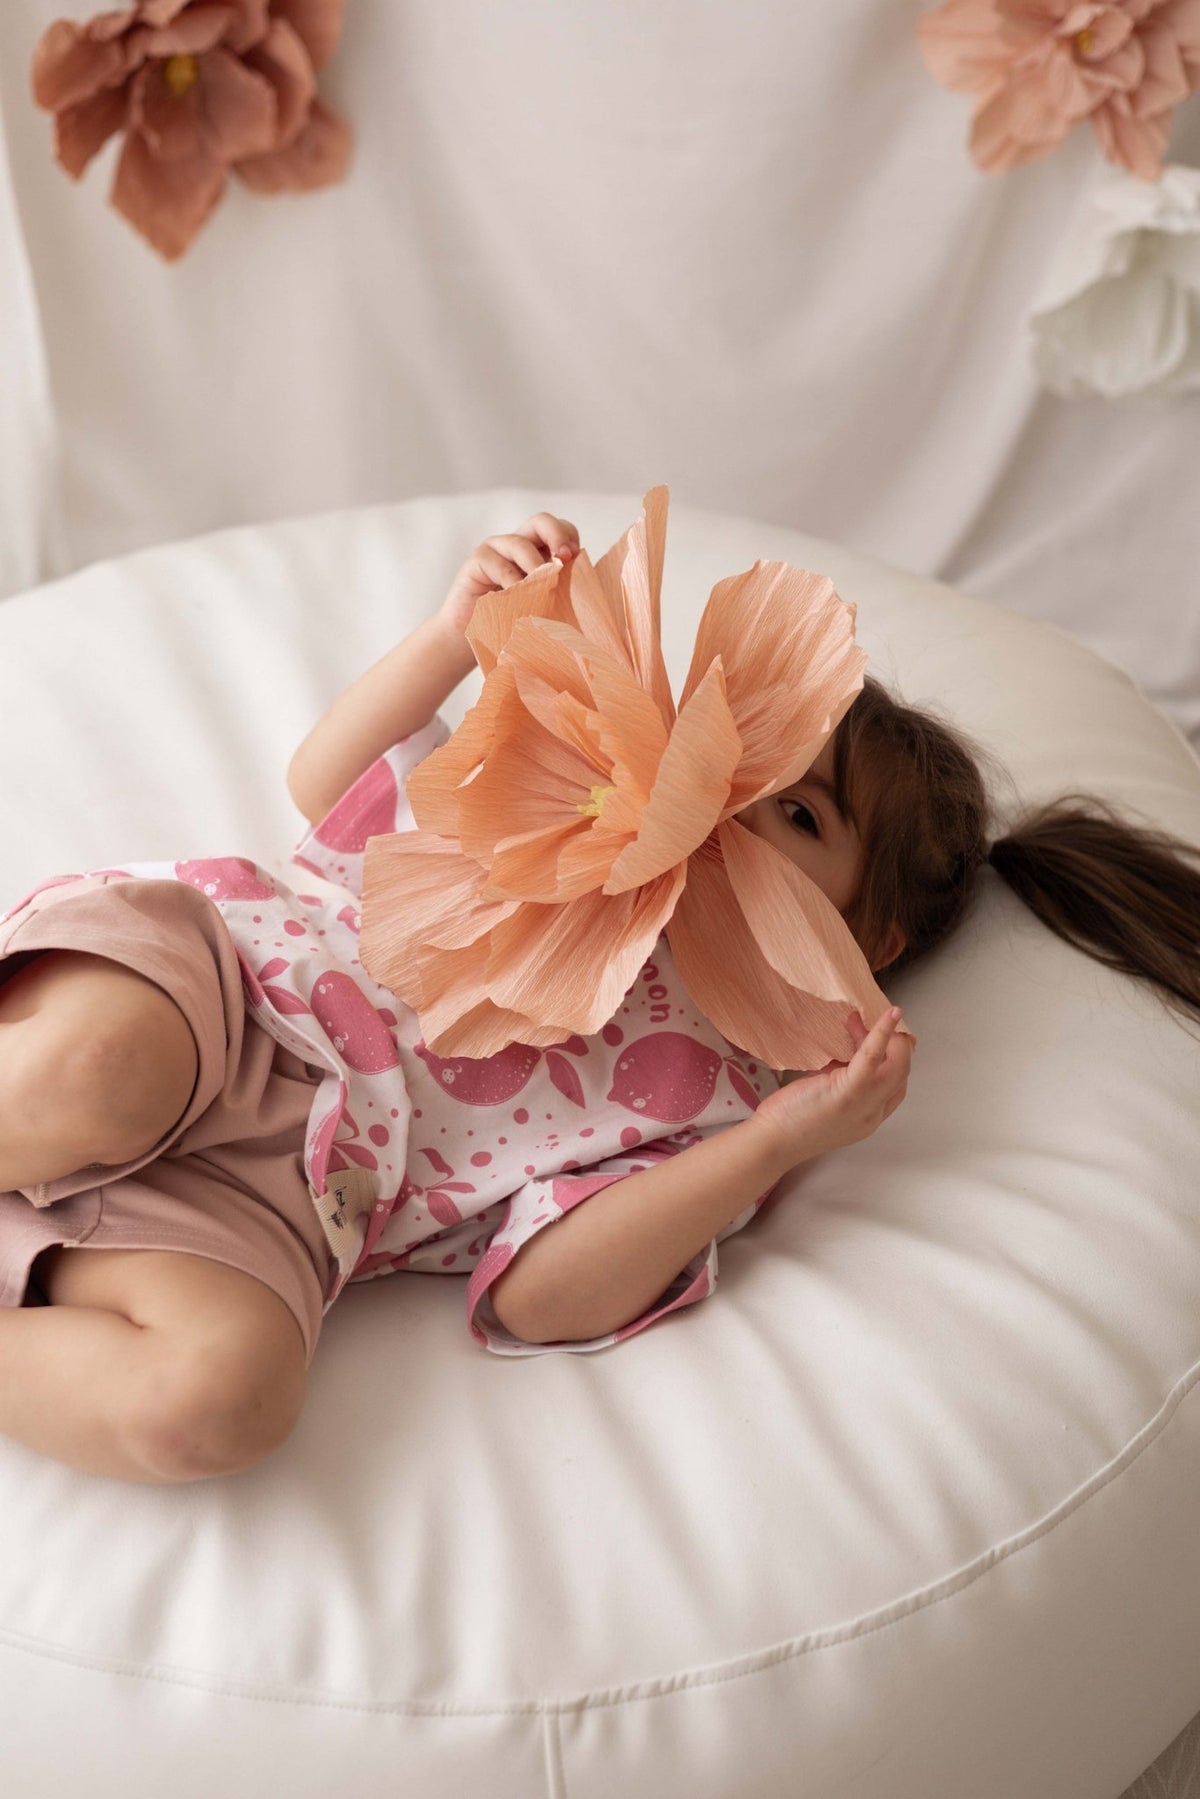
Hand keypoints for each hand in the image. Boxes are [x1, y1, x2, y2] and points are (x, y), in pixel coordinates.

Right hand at [438, 512, 580, 638]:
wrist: (470, 639)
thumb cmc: (509, 623)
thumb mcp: (540, 605)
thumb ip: (557, 591)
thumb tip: (584, 590)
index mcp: (538, 552)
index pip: (560, 530)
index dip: (570, 538)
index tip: (575, 559)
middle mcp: (517, 545)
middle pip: (541, 522)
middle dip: (557, 535)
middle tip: (564, 558)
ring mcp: (495, 550)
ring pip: (520, 544)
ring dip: (535, 565)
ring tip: (541, 586)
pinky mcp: (476, 562)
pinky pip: (498, 564)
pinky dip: (512, 580)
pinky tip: (516, 595)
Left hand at [747, 1007, 913, 1179]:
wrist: (772, 1142)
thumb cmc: (790, 1119)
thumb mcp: (826, 1097)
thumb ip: (841, 1079)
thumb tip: (845, 1051)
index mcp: (869, 1115)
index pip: (896, 1083)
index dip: (890, 1056)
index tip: (867, 1037)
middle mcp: (874, 1113)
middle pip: (900, 1071)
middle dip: (890, 1044)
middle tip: (862, 1024)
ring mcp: (865, 1104)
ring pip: (897, 1065)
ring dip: (887, 1036)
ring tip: (861, 1018)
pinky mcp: (848, 1092)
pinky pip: (873, 1058)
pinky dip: (884, 1033)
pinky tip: (892, 1014)